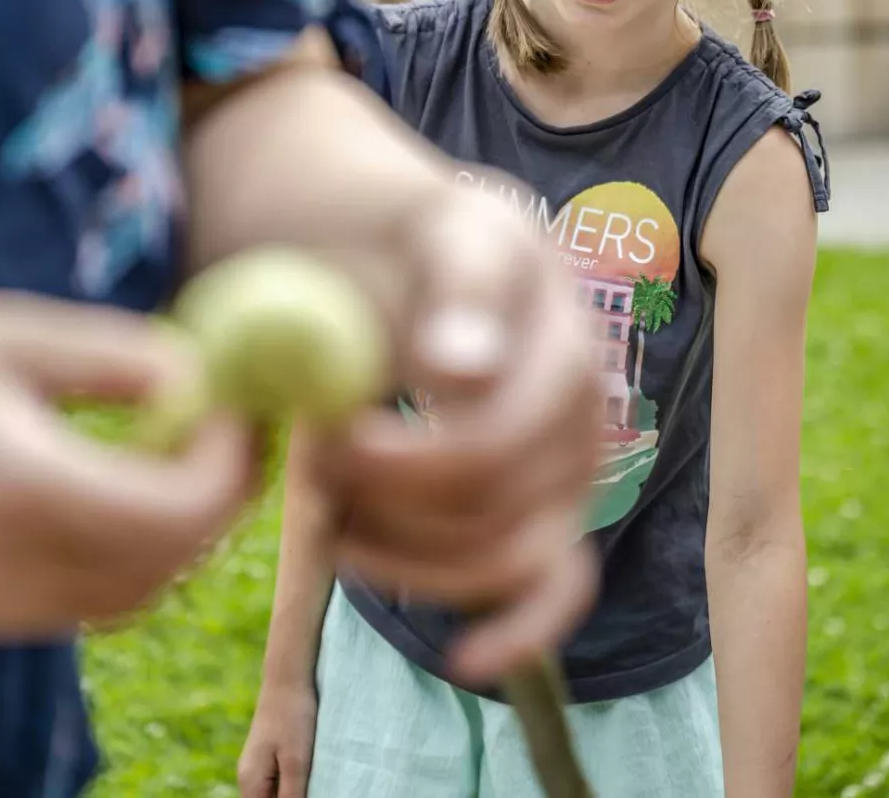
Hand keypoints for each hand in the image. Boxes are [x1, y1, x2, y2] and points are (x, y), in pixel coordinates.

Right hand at [0, 298, 259, 635]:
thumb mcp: (6, 338)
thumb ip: (112, 357)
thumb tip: (202, 375)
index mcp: (24, 491)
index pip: (181, 511)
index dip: (230, 459)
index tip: (238, 402)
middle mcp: (14, 571)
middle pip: (172, 560)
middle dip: (223, 491)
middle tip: (233, 421)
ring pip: (139, 591)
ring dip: (185, 525)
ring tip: (183, 443)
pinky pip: (90, 601)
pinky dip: (136, 551)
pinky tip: (124, 483)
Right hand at [238, 679, 317, 797]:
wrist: (288, 676)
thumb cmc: (293, 716)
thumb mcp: (297, 762)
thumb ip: (292, 797)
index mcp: (250, 784)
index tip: (303, 793)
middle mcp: (249, 779)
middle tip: (311, 784)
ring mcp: (258, 767)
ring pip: (274, 795)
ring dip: (295, 794)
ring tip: (313, 780)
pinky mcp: (269, 757)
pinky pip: (279, 783)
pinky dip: (294, 785)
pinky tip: (311, 775)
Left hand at [303, 180, 602, 684]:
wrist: (405, 246)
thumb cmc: (409, 236)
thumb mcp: (431, 230)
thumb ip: (455, 288)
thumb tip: (464, 374)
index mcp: (557, 330)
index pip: (488, 434)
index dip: (396, 462)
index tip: (321, 436)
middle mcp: (579, 400)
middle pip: (486, 498)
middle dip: (382, 496)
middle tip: (309, 455)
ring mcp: (569, 462)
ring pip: (505, 552)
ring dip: (402, 550)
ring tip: (328, 500)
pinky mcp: (553, 509)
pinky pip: (558, 586)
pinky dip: (518, 633)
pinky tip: (467, 658)